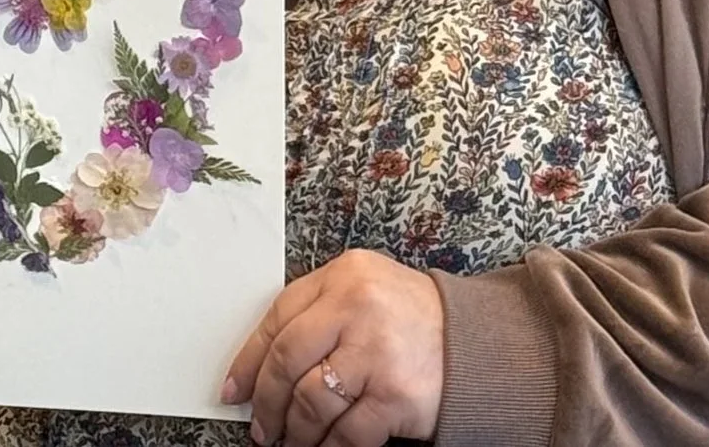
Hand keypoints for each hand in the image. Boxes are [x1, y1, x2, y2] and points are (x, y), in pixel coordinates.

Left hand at [222, 250, 444, 446]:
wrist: (475, 340)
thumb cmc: (408, 316)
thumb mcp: (360, 288)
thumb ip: (316, 310)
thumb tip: (261, 363)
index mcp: (341, 278)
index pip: (277, 319)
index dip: (248, 360)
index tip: (233, 389)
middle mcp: (356, 310)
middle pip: (287, 360)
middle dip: (266, 401)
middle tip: (261, 426)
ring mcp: (377, 355)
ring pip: (311, 401)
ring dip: (295, 430)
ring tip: (290, 440)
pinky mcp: (397, 397)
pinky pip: (348, 433)